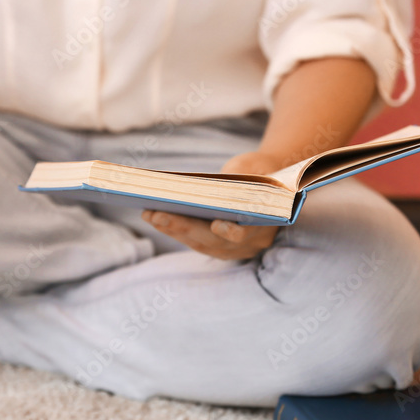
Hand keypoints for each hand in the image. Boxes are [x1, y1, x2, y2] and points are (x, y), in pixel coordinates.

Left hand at [142, 151, 283, 260]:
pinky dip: (175, 230)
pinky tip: (155, 218)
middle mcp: (252, 242)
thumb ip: (237, 179)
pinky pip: (195, 242)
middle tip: (155, 214)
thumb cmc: (260, 171)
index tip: (216, 224)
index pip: (245, 233)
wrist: (270, 184)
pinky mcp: (221, 248)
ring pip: (200, 244)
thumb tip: (203, 187)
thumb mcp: (252, 169)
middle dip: (181, 227)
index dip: (230, 231)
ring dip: (172, 230)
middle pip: (212, 240)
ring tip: (149, 214)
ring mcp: (237, 250)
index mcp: (267, 223)